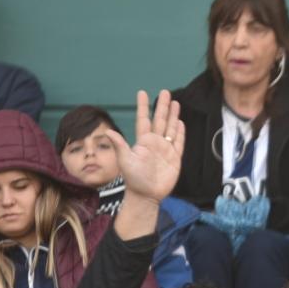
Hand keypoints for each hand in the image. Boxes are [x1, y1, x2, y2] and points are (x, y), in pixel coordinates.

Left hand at [107, 90, 183, 205]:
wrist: (146, 195)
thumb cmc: (133, 179)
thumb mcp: (124, 161)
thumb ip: (119, 145)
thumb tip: (108, 131)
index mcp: (143, 141)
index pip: (143, 119)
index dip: (143, 107)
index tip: (142, 93)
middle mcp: (154, 143)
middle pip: (160, 120)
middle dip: (163, 106)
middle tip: (165, 92)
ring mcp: (165, 150)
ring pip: (170, 129)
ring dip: (173, 116)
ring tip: (175, 103)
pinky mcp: (175, 158)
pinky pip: (178, 143)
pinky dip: (180, 133)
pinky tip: (180, 123)